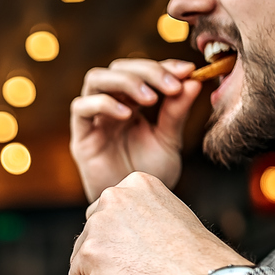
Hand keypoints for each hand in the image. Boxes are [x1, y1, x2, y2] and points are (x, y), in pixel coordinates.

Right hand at [69, 58, 201, 199]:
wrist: (133, 208)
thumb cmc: (149, 175)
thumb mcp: (169, 140)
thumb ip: (177, 112)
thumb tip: (194, 80)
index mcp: (132, 103)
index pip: (143, 71)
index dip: (164, 66)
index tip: (188, 71)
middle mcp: (110, 105)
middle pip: (119, 67)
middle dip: (147, 71)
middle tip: (172, 85)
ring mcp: (93, 119)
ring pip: (96, 79)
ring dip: (125, 81)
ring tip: (150, 98)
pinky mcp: (80, 136)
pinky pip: (81, 108)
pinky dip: (103, 103)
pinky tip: (127, 115)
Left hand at [69, 172, 250, 274]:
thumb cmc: (194, 258)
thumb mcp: (169, 216)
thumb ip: (139, 215)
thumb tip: (118, 232)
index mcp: (136, 182)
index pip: (110, 214)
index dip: (128, 239)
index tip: (154, 248)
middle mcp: (113, 195)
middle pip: (92, 232)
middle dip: (111, 253)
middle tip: (145, 264)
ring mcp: (98, 223)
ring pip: (83, 255)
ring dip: (105, 271)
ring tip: (139, 273)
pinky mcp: (88, 252)